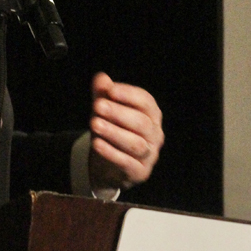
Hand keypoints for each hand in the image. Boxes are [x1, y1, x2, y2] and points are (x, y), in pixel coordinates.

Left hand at [88, 72, 162, 191]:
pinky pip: (128, 163)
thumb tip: (101, 78)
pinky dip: (112, 153)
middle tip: (97, 106)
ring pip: (137, 144)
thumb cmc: (112, 130)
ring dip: (114, 133)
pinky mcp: (140, 172)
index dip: (128, 95)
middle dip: (118, 113)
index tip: (109, 90)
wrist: (110, 165)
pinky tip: (97, 143)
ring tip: (94, 124)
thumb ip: (103, 94)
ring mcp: (150, 155)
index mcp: (152, 115)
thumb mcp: (105, 111)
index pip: (146, 102)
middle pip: (142, 122)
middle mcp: (155, 134)